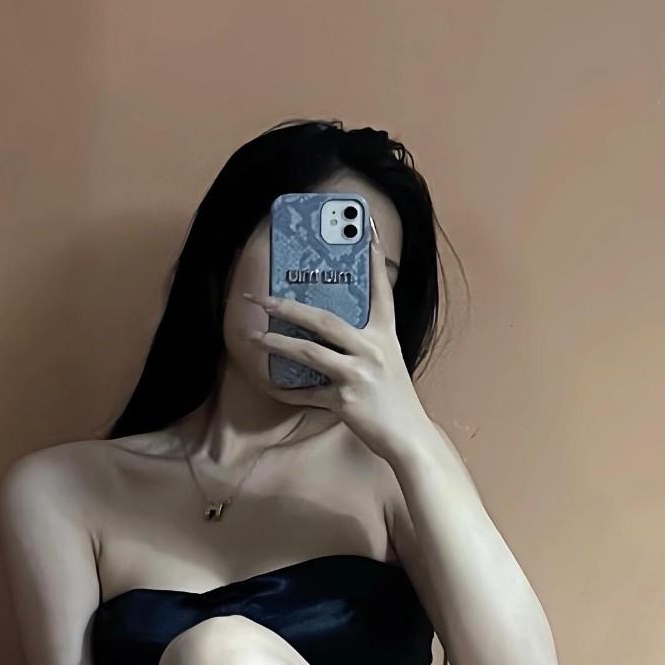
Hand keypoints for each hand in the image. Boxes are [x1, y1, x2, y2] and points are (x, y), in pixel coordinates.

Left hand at [245, 222, 430, 463]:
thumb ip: (366, 341)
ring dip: (278, 344)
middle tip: (262, 298)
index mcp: (385, 335)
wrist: (409, 436)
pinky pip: (309, 393)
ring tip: (255, 337)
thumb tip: (331, 328)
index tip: (369, 228)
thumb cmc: (396, 398)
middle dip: (288, 307)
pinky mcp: (345, 401)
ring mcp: (358, 375)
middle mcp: (372, 349)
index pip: (381, 289)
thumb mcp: (389, 360)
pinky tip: (274, 385)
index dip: (375, 258)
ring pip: (309, 352)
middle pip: (324, 320)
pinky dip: (290, 391)